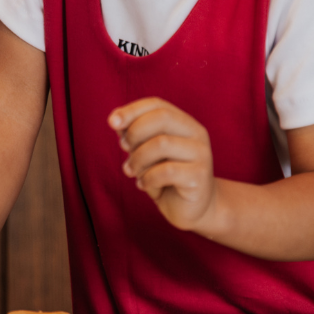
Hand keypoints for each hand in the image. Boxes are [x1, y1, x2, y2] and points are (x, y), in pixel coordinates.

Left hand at [108, 97, 216, 231]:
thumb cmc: (165, 177)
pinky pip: (166, 171)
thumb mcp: (147, 152)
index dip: (132, 110)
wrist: (190, 209)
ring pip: (162, 143)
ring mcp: (201, 154)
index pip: (157, 104)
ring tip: (131, 171)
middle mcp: (197, 133)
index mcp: (184, 122)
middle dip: (135, 131)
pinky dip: (148, 178)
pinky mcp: (200, 177)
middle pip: (162, 118)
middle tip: (124, 149)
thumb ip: (135, 135)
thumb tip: (116, 122)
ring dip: (138, 158)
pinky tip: (143, 184)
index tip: (111, 122)